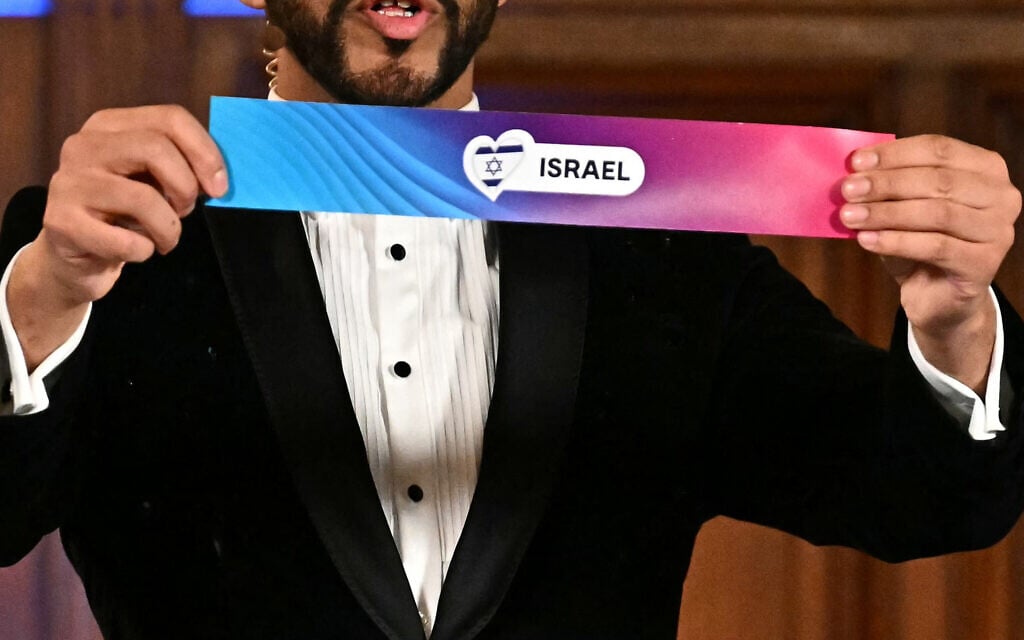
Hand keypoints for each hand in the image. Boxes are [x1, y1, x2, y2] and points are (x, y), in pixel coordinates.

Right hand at [8, 105, 227, 369]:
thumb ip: (182, 166)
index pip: (170, 118)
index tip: (220, 187)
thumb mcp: (153, 181)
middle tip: (186, 212)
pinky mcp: (62, 222)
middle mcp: (83, 145)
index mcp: (110, 126)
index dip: (205, 152)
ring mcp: (68, 182)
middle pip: (156, 149)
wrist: (76, 256)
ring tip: (164, 239)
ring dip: (169, 229)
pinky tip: (136, 251)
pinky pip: (126, 241)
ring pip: (143, 199)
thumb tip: (220, 177)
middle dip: (186, 188)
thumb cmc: (124, 213)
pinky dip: (144, 252)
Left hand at [839, 134, 1020, 390]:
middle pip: (938, 180)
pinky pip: (935, 247)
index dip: (895, 153)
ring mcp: (997, 231)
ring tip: (849, 217)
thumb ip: (888, 184)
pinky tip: (866, 240)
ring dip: (886, 213)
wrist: (937, 295)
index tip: (855, 162)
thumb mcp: (903, 205)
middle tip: (847, 190)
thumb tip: (854, 168)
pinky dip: (895, 241)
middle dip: (887, 183)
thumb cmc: (919, 241)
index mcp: (985, 168)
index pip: (939, 149)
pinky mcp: (984, 263)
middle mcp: (1001, 196)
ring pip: (937, 213)